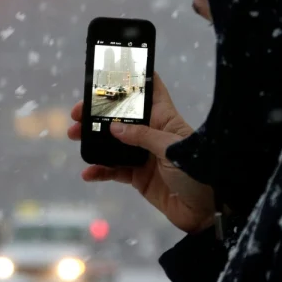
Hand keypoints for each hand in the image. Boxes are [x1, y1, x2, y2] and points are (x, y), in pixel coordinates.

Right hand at [68, 73, 215, 233]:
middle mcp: (152, 133)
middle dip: (98, 113)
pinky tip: (88, 172)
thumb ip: (142, 137)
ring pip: (113, 142)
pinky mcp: (139, 177)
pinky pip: (115, 170)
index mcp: (165, 118)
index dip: (133, 78)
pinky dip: (100, 171)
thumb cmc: (198, 172)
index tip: (111, 71)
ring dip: (93, 139)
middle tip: (77, 114)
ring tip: (75, 137)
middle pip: (121, 117)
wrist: (206, 210)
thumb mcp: (170, 148)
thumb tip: (114, 128)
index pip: (150, 90)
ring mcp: (144, 155)